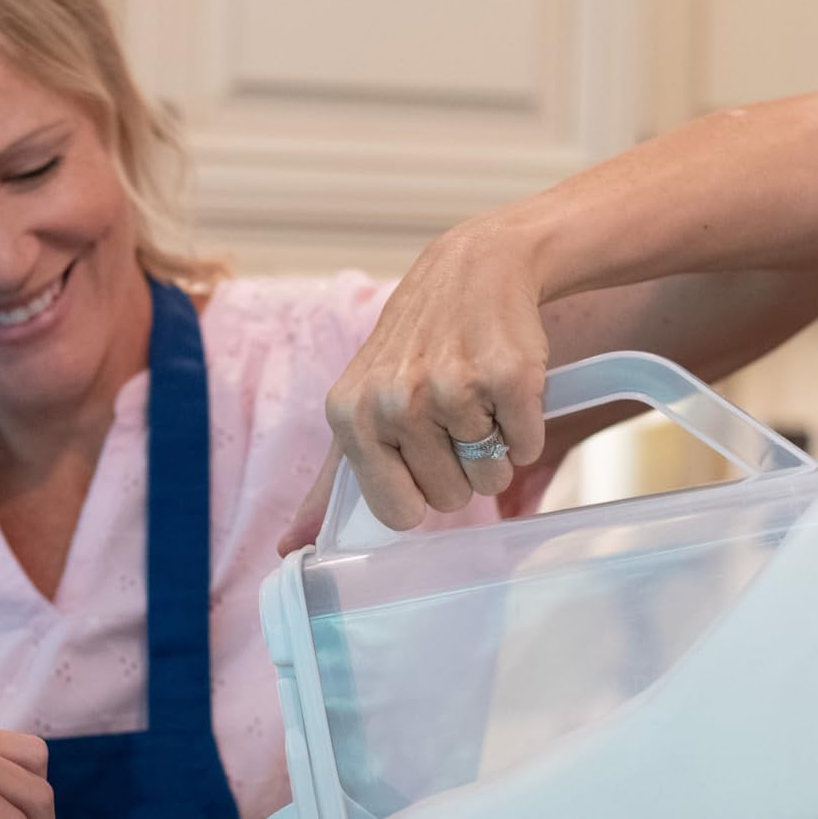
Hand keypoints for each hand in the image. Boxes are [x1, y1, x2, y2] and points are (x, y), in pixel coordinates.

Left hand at [281, 221, 551, 548]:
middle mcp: (395, 402)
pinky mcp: (509, 377)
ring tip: (477, 396)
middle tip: (453, 414)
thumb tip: (290, 547)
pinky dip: (525, 427)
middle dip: (460, 467)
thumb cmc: (414, 349)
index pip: (397, 512)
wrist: (474, 271)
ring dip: (494, 446)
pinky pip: (527, 447)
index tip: (418, 451)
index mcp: (350, 416)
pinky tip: (503, 386)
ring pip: (491, 476)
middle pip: (449, 498)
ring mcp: (453, 388)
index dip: (419, 490)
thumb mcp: (357, 408)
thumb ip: (328, 484)